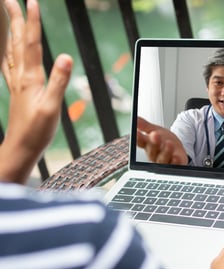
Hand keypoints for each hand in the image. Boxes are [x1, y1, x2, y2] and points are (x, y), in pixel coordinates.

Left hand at [0, 0, 72, 183]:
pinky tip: (7, 49)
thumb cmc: (37, 130)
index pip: (31, 44)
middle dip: (14, 18)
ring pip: (11, 49)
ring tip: (9, 15)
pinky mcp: (17, 90)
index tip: (31, 1)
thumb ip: (58, 81)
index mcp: (30, 78)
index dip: (32, 22)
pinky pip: (9, 63)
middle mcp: (20, 76)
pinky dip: (8, 50)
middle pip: (16, 41)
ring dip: (9, 30)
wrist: (20, 147)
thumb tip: (64, 56)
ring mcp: (16, 83)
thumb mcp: (52, 107)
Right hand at [136, 116, 187, 164]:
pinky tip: (176, 157)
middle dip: (153, 143)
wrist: (177, 150)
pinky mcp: (175, 165)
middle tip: (154, 134)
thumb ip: (145, 126)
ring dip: (165, 152)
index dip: (139, 138)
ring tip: (169, 143)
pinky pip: (174, 165)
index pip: (141, 142)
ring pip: (162, 159)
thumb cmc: (164, 141)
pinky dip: (175, 162)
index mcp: (148, 145)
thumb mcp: (155, 130)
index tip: (137, 132)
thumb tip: (135, 119)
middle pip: (151, 151)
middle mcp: (155, 155)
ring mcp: (165, 161)